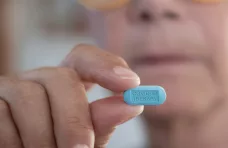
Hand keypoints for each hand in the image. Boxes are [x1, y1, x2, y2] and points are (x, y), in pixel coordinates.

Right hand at [0, 44, 143, 147]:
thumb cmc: (58, 147)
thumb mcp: (84, 139)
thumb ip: (101, 123)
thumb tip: (129, 105)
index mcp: (66, 84)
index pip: (85, 58)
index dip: (107, 65)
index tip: (132, 83)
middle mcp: (39, 79)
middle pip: (61, 77)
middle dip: (74, 118)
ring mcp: (10, 88)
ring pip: (29, 96)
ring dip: (43, 137)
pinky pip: (2, 115)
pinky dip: (15, 141)